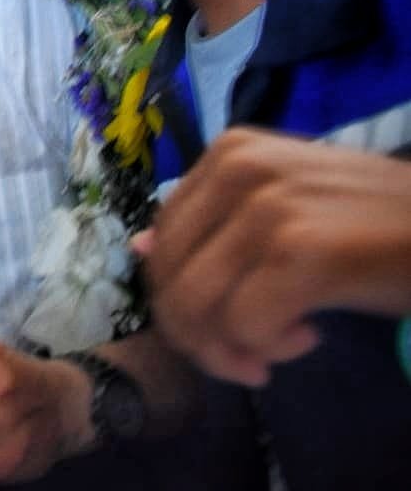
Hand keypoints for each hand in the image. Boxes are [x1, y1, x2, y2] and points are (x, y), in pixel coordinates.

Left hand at [136, 128, 410, 386]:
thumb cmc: (373, 222)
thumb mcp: (283, 205)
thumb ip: (210, 223)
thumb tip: (135, 249)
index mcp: (227, 154)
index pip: (160, 242)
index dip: (179, 299)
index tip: (225, 323)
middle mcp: (236, 169)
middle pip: (167, 277)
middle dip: (197, 335)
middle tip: (247, 354)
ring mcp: (265, 208)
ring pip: (194, 307)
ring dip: (230, 349)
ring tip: (280, 346)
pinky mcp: (300, 251)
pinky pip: (243, 325)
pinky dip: (267, 349)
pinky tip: (307, 336)